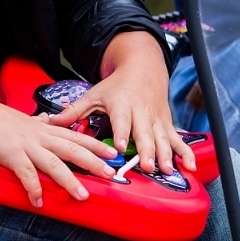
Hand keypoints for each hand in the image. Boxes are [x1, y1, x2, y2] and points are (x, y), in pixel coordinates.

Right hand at [0, 97, 116, 207]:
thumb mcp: (19, 118)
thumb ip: (35, 123)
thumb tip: (47, 121)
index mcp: (41, 128)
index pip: (74, 135)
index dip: (95, 144)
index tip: (112, 153)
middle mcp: (38, 135)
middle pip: (72, 148)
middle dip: (92, 162)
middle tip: (110, 173)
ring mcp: (25, 143)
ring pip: (54, 163)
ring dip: (70, 180)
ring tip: (83, 195)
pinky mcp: (10, 153)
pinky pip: (26, 173)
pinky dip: (34, 188)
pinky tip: (38, 201)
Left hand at [49, 31, 194, 176]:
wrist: (143, 69)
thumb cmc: (115, 87)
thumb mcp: (94, 94)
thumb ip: (74, 111)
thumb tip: (50, 123)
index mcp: (122, 105)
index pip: (122, 121)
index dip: (123, 133)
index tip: (120, 146)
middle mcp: (141, 113)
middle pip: (145, 133)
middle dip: (147, 150)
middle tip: (147, 166)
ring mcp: (156, 119)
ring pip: (163, 139)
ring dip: (166, 155)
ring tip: (167, 171)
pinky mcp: (167, 125)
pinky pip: (177, 140)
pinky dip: (186, 153)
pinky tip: (190, 166)